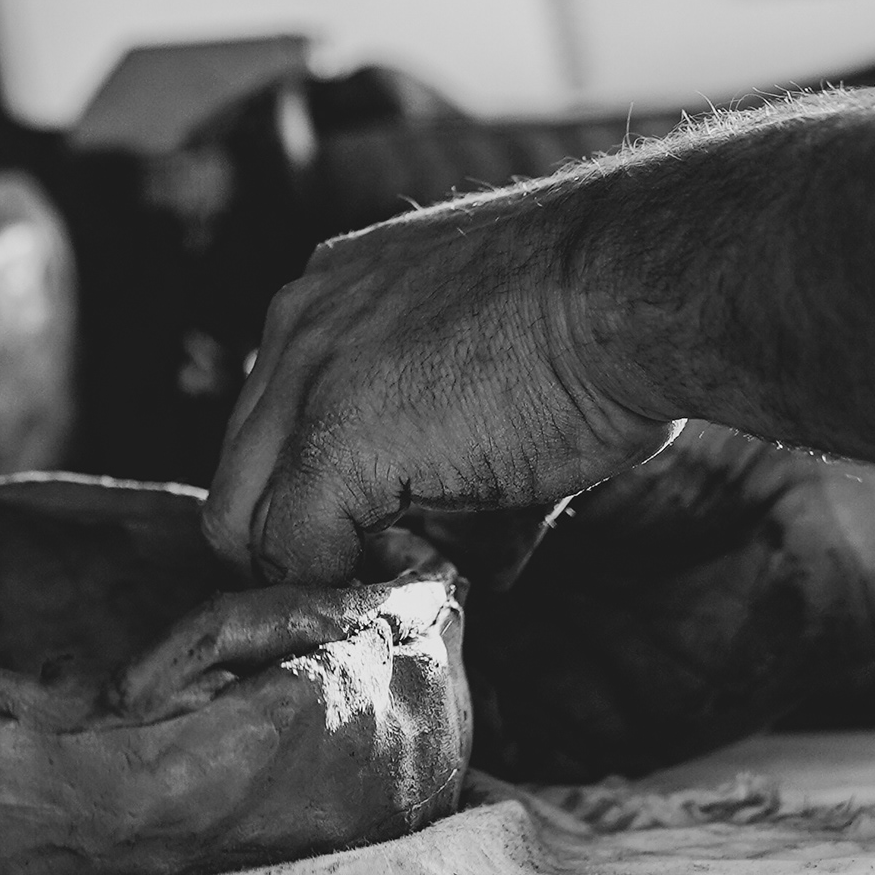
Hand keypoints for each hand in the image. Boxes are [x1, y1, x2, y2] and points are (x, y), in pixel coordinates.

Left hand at [203, 179, 684, 586]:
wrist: (634, 284)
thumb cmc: (599, 318)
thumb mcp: (488, 354)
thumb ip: (436, 440)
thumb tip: (448, 556)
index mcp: (327, 295)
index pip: (268, 425)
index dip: (315, 496)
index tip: (386, 533)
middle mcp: (295, 325)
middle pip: (239, 476)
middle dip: (299, 543)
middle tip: (384, 576)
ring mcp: (304, 382)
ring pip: (248, 522)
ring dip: (322, 571)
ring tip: (413, 579)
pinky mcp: (332, 445)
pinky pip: (297, 554)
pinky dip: (346, 590)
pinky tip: (420, 580)